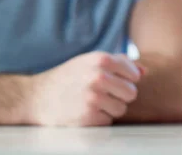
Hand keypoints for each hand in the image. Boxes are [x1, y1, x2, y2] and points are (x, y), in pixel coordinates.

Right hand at [29, 51, 145, 125]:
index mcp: (100, 59)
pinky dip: (99, 119)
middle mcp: (98, 77)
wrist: (36, 97)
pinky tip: (85, 111)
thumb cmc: (68, 78)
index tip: (113, 81)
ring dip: (110, 108)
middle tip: (102, 94)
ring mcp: (93, 98)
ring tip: (92, 102)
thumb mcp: (90, 62)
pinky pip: (108, 121)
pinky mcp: (88, 117)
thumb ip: (119, 63)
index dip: (126, 80)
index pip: (134, 74)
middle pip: (131, 93)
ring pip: (121, 109)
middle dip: (120, 96)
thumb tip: (144, 71)